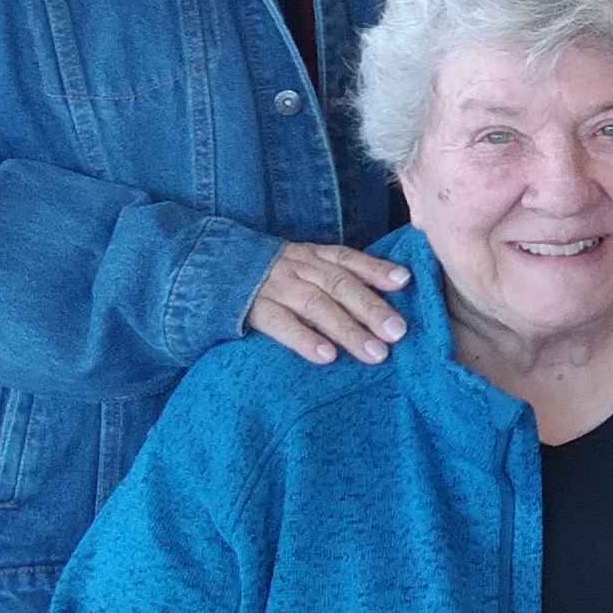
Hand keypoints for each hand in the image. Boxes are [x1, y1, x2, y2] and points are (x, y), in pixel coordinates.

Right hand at [245, 242, 411, 365]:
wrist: (208, 270)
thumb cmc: (268, 276)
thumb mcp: (299, 266)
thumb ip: (331, 276)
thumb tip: (382, 293)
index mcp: (311, 255)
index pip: (348, 259)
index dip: (376, 268)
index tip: (405, 281)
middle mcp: (297, 267)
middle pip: (339, 285)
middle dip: (371, 308)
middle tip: (398, 332)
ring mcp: (275, 287)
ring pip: (316, 306)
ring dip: (348, 330)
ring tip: (375, 353)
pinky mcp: (253, 309)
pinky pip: (281, 324)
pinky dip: (305, 340)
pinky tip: (327, 357)